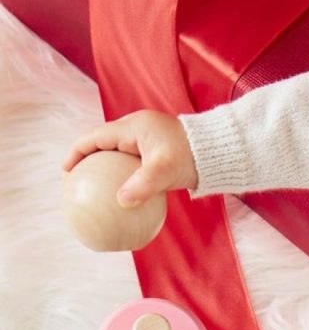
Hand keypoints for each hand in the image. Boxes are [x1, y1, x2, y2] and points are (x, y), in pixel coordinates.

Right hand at [61, 110, 198, 207]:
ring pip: (118, 156)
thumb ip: (142, 185)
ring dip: (106, 171)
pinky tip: (124, 200)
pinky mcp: (159, 154)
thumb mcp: (165, 171)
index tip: (67, 171)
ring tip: (95, 191)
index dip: (77, 152)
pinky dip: (125, 179)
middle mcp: (139, 130)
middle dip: (88, 161)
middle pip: (103, 144)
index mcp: (134, 127)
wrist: (221, 151)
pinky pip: (134, 166)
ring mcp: (149, 142)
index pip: (96, 137)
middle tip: (77, 183)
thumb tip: (121, 202)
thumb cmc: (193, 156)